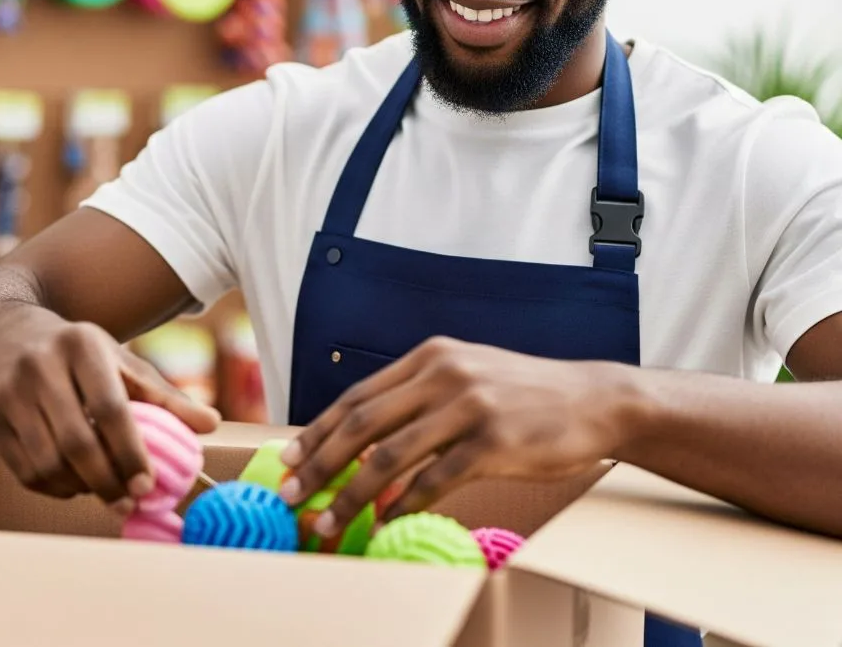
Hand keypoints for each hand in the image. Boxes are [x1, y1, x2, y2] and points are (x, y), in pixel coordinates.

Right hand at [0, 304, 219, 507]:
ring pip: (48, 462)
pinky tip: (74, 484)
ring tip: (104, 491)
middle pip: (76, 441)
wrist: (7, 336)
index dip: (131, 450)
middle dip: (107, 480)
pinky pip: (25, 471)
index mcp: (81, 345)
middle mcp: (39, 365)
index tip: (148, 483)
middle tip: (128, 502)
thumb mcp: (120, 361)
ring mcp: (8, 393)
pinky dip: (54, 488)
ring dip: (80, 487)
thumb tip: (210, 424)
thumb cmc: (77, 353)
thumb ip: (163, 395)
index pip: (110, 406)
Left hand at [277, 336, 642, 537]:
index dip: (317, 430)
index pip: (356, 396)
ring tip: (329, 522)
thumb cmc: (523, 395)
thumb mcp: (467, 376)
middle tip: (292, 495)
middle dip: (320, 464)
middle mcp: (443, 374)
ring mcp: (468, 406)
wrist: (593, 400)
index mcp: (429, 357)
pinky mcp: (493, 441)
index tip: (288, 459)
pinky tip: (387, 525)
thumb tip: (365, 442)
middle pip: (362, 424)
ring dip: (353, 496)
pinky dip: (405, 506)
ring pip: (391, 456)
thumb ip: (419, 399)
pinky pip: (435, 481)